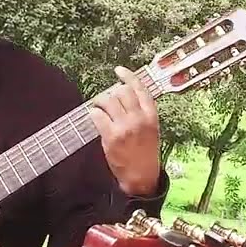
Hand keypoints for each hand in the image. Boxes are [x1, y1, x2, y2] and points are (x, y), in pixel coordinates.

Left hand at [89, 65, 160, 195]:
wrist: (142, 176)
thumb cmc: (145, 152)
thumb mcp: (151, 129)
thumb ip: (141, 112)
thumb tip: (123, 94)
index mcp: (151, 115)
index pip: (140, 88)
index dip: (128, 76)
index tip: (119, 70)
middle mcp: (139, 119)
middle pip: (122, 91)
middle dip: (111, 92)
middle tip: (106, 99)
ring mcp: (125, 127)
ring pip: (108, 100)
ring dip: (100, 101)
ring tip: (99, 108)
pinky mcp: (111, 136)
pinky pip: (97, 115)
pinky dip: (94, 114)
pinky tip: (95, 118)